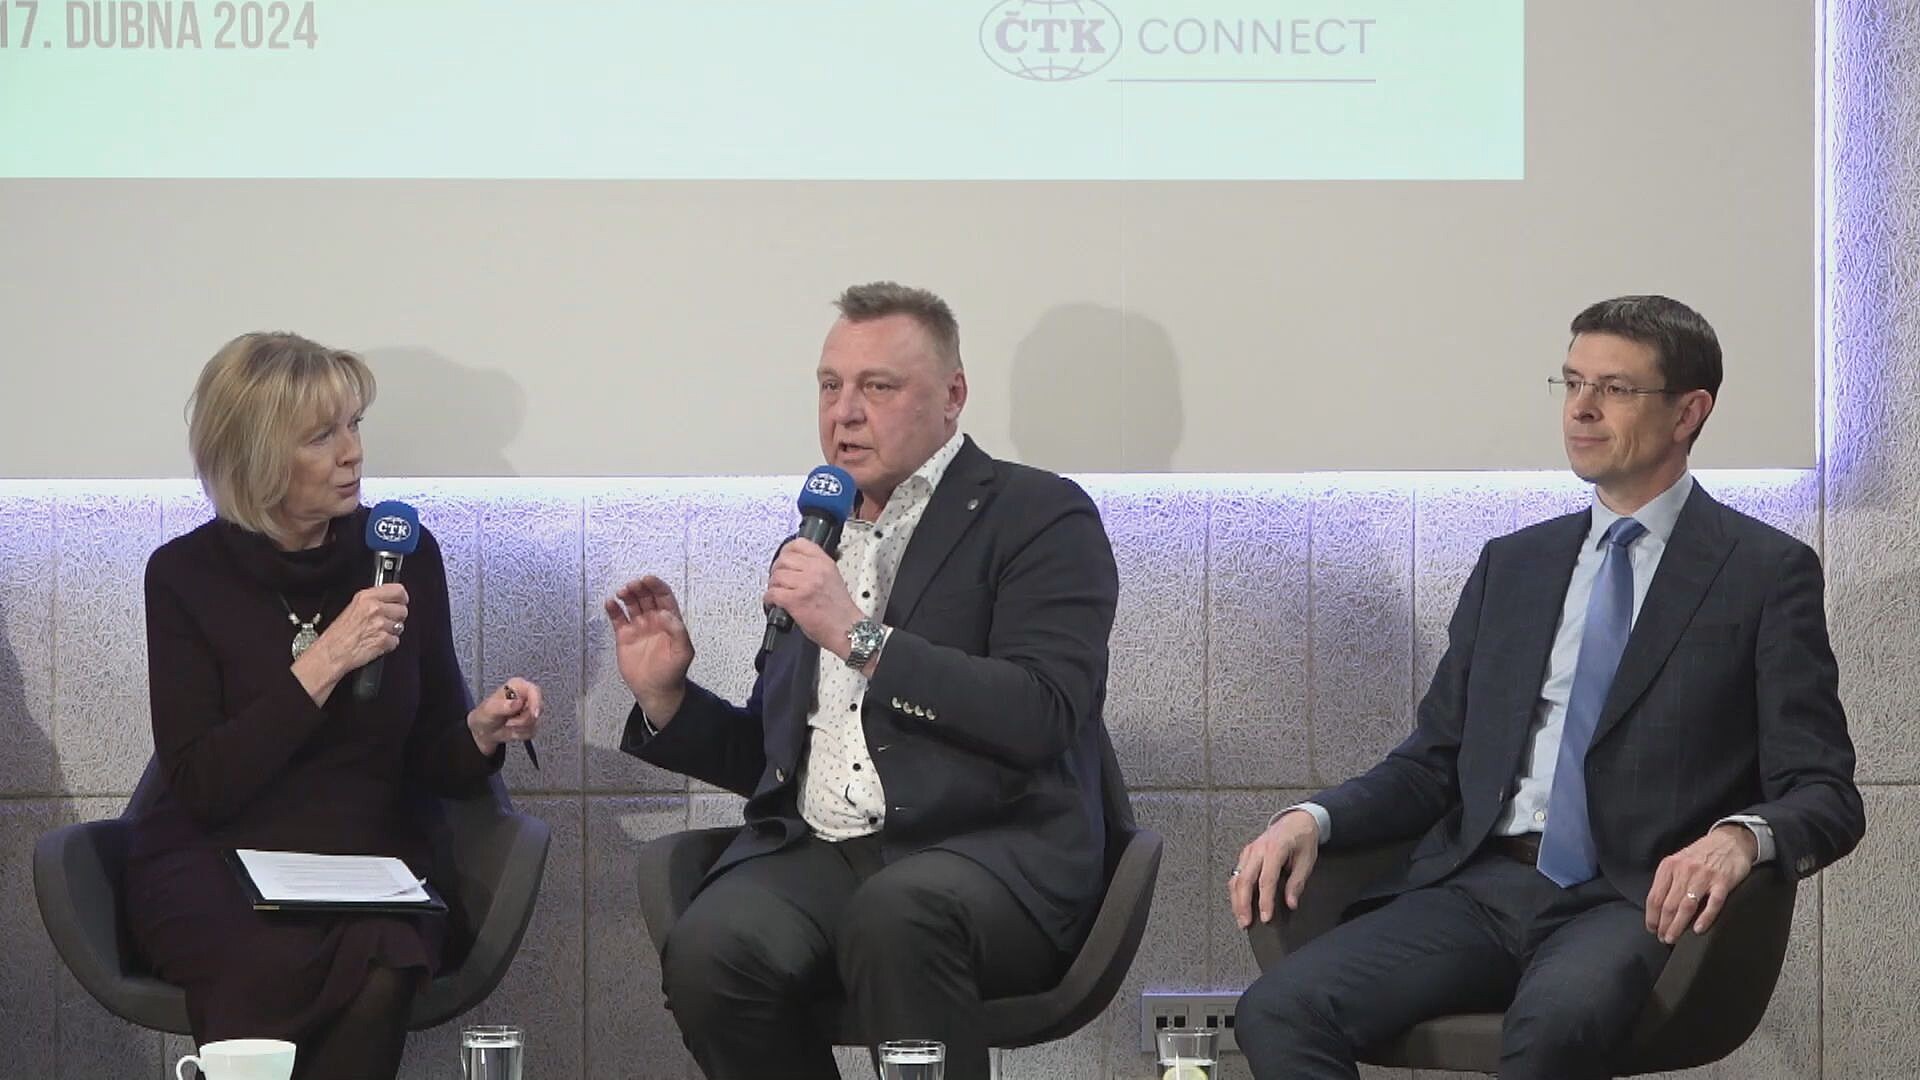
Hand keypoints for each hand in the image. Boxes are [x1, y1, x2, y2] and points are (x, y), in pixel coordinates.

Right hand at [306, 583, 408, 678]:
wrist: (330, 653)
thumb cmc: (338, 634)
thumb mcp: (353, 607)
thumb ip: (373, 600)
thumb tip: (390, 600)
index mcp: (366, 597)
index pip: (398, 590)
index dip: (402, 598)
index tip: (401, 602)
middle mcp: (374, 609)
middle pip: (403, 610)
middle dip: (396, 618)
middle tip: (385, 622)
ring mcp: (380, 624)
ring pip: (400, 627)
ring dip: (392, 632)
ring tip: (376, 634)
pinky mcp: (383, 640)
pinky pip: (395, 641)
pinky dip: (388, 644)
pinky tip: (375, 643)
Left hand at [469, 677, 541, 754]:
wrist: (485, 730)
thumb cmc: (486, 715)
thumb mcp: (490, 710)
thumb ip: (503, 706)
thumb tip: (517, 702)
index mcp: (517, 686)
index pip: (534, 690)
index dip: (536, 702)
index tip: (534, 715)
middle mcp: (527, 696)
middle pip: (537, 709)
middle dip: (522, 720)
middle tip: (507, 722)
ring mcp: (530, 710)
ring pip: (534, 722)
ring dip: (518, 728)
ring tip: (506, 724)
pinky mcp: (532, 723)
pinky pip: (531, 731)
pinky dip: (519, 734)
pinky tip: (511, 729)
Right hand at [604, 576, 695, 724]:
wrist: (656, 690)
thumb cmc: (673, 672)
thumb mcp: (684, 652)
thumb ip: (678, 632)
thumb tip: (665, 614)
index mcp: (670, 621)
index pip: (664, 596)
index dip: (656, 586)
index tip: (648, 580)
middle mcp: (654, 620)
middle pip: (646, 596)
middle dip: (640, 588)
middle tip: (633, 585)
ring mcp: (639, 627)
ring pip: (632, 604)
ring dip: (627, 595)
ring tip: (622, 592)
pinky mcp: (624, 636)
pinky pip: (617, 618)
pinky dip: (613, 609)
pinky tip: (610, 603)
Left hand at [763, 539, 863, 659]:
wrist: (847, 630)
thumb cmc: (841, 611)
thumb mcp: (833, 579)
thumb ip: (816, 569)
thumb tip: (796, 566)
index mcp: (825, 563)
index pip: (799, 544)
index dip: (787, 550)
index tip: (783, 557)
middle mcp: (815, 570)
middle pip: (784, 559)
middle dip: (777, 570)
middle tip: (778, 579)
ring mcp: (805, 584)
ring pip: (776, 575)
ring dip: (773, 585)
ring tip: (778, 593)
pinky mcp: (795, 600)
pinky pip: (773, 593)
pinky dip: (769, 599)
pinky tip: (774, 603)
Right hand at [1231, 809, 1320, 928]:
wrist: (1297, 820)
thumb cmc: (1302, 838)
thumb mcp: (1307, 860)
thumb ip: (1297, 882)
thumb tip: (1291, 903)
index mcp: (1275, 849)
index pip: (1266, 880)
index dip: (1264, 901)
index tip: (1265, 917)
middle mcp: (1258, 849)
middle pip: (1244, 880)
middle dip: (1243, 904)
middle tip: (1245, 922)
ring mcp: (1249, 851)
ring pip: (1236, 878)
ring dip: (1236, 900)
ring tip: (1240, 917)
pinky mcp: (1246, 854)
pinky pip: (1236, 873)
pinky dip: (1236, 890)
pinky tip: (1238, 901)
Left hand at [1645, 823, 1756, 943]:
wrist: (1730, 840)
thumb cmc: (1702, 854)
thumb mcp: (1679, 862)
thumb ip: (1669, 881)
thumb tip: (1658, 909)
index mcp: (1669, 866)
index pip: (1654, 897)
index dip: (1651, 916)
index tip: (1652, 929)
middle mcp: (1684, 871)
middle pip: (1668, 904)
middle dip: (1663, 925)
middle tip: (1662, 938)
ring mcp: (1704, 876)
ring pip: (1686, 906)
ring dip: (1677, 925)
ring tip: (1673, 938)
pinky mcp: (1723, 882)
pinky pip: (1713, 903)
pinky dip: (1705, 918)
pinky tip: (1698, 929)